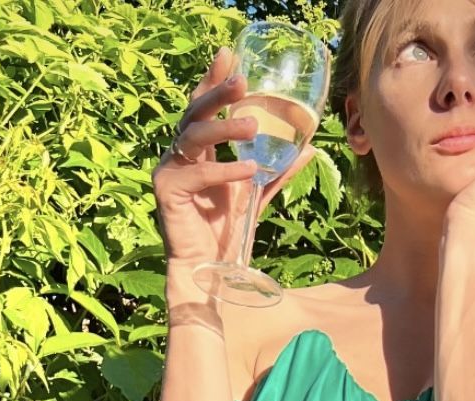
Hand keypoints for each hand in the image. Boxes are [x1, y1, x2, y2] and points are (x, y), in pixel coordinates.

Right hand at [151, 45, 314, 265]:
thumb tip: (308, 147)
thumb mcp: (256, 193)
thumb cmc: (225, 234)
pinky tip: (247, 170)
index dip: (213, 79)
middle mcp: (180, 155)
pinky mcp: (167, 191)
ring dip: (225, 128)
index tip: (229, 54)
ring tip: (252, 125)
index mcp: (198, 150)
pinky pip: (197, 173)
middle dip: (217, 92)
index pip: (204, 106)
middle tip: (242, 81)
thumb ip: (277, 170)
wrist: (208, 273)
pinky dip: (223, 170)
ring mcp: (170, 171)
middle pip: (195, 111)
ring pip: (194, 135)